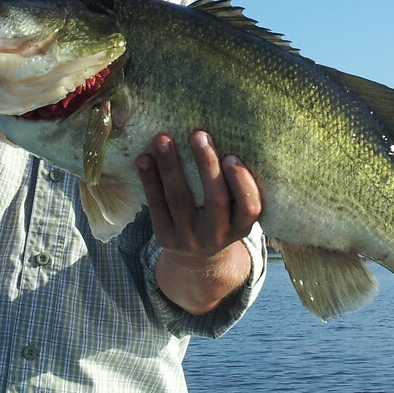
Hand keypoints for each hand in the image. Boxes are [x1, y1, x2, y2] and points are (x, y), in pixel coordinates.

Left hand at [138, 131, 263, 314]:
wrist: (195, 257)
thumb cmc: (219, 218)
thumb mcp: (234, 210)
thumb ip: (235, 186)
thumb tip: (226, 134)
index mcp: (242, 226)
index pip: (250, 207)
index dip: (242, 184)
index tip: (231, 157)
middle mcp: (218, 235)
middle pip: (215, 200)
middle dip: (207, 165)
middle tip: (198, 135)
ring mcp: (190, 239)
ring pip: (180, 200)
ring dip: (171, 166)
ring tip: (163, 139)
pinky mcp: (165, 238)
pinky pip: (157, 205)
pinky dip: (149, 180)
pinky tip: (143, 159)